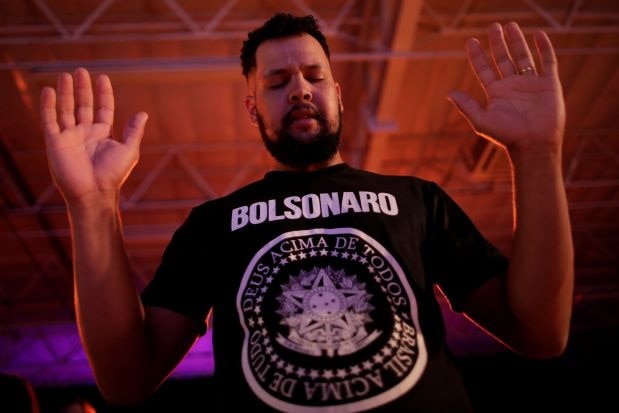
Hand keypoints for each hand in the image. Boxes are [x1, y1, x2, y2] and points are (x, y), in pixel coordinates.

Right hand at [40, 68, 147, 202]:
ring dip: (66, 93)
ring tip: (66, 75)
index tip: (102, 77)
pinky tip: (50, 91)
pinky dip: (48, 105)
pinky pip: (49, 120)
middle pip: (83, 105)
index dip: (103, 94)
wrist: (94, 192)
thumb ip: (134, 132)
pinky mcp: (55, 142)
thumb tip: (143, 114)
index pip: (103, 109)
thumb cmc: (113, 174)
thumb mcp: (129, 151)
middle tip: (81, 71)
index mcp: (103, 134)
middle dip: (82, 89)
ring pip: (66, 109)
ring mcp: (70, 137)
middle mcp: (86, 133)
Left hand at [448, 22, 564, 152]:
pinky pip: (547, 62)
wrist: (534, 144)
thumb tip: (450, 93)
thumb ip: (467, 106)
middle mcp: (512, 86)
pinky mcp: (548, 84)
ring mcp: (530, 83)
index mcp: (496, 93)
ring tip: (511, 25)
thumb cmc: (507, 136)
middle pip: (503, 59)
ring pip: (523, 56)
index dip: (477, 56)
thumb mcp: (482, 121)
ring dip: (517, 41)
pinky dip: (544, 48)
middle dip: (498, 43)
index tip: (471, 41)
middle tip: (494, 27)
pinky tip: (538, 35)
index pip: (484, 69)